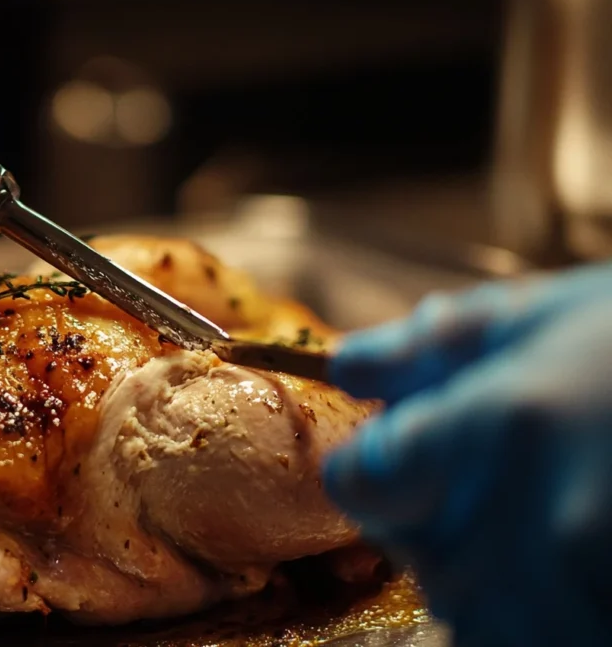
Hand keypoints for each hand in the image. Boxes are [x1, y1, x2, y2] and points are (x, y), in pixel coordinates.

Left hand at [322, 260, 611, 645]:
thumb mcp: (542, 316)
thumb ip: (430, 346)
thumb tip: (344, 366)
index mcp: (500, 422)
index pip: (359, 482)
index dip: (369, 471)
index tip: (400, 458)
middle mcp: (536, 513)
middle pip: (416, 556)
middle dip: (430, 523)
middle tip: (492, 481)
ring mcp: (587, 573)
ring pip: (476, 615)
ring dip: (485, 578)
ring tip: (534, 518)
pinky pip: (535, 638)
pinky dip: (533, 612)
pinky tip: (565, 555)